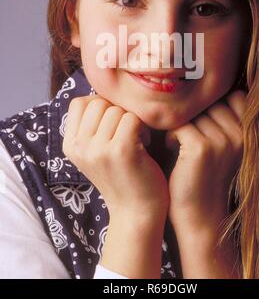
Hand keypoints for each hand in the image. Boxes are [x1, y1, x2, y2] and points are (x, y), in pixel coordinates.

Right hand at [63, 95, 169, 219]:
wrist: (137, 212)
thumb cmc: (122, 175)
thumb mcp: (96, 151)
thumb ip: (92, 124)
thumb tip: (100, 88)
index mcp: (70, 145)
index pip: (79, 102)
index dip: (100, 106)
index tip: (113, 126)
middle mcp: (79, 147)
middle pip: (99, 102)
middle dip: (117, 113)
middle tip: (127, 133)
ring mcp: (98, 150)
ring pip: (117, 109)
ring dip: (132, 121)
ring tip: (137, 140)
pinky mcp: (121, 151)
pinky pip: (132, 118)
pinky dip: (143, 128)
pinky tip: (145, 144)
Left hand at [165, 90, 245, 230]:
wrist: (200, 214)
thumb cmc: (206, 173)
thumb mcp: (223, 144)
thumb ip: (223, 117)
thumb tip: (204, 88)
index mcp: (250, 132)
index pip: (234, 96)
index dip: (214, 107)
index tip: (204, 124)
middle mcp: (241, 135)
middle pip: (210, 103)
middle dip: (196, 116)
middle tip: (189, 136)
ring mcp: (223, 141)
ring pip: (193, 113)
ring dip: (183, 126)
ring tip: (182, 145)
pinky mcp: (202, 148)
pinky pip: (179, 125)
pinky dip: (172, 135)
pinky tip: (174, 149)